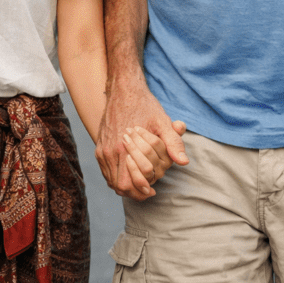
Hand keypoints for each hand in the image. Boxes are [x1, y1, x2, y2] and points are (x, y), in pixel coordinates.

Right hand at [95, 82, 188, 200]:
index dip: (142, 191)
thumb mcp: (162, 122)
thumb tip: (183, 162)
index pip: (130, 184)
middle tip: (148, 190)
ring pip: (111, 180)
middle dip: (134, 191)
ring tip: (140, 184)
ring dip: (125, 185)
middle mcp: (111, 151)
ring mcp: (103, 150)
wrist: (124, 91)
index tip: (153, 190)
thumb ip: (173, 143)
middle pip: (119, 186)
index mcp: (125, 148)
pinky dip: (116, 177)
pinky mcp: (99, 147)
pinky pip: (105, 171)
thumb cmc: (145, 106)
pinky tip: (129, 174)